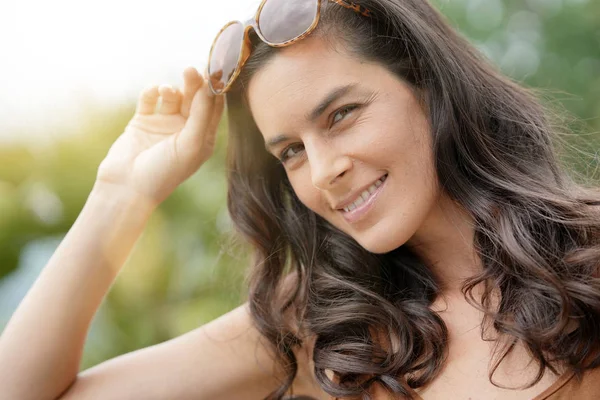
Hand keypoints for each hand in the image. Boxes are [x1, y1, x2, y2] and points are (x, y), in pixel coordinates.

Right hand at [96, 67, 224, 205]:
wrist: (127, 187)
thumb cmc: (165, 172)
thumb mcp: (190, 144)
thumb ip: (202, 115)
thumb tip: (209, 87)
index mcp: (202, 138)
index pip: (214, 108)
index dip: (215, 89)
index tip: (214, 71)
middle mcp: (185, 130)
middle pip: (194, 98)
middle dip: (194, 84)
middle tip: (191, 70)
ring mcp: (164, 124)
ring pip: (172, 96)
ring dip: (171, 89)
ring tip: (167, 91)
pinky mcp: (143, 121)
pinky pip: (149, 98)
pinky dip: (151, 92)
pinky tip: (153, 92)